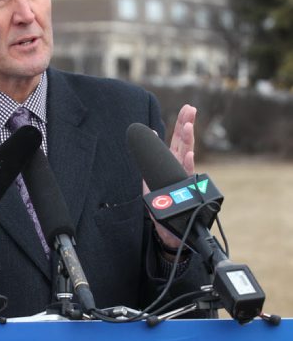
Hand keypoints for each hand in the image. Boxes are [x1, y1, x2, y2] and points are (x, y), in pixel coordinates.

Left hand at [148, 104, 196, 253]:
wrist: (169, 231)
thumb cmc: (162, 205)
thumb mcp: (150, 179)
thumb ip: (151, 158)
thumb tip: (148, 134)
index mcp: (171, 164)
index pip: (176, 141)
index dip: (181, 125)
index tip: (187, 109)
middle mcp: (179, 169)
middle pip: (184, 143)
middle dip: (187, 125)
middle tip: (191, 108)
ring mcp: (183, 179)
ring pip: (187, 156)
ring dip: (187, 140)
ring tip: (188, 125)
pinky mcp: (184, 191)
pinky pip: (186, 176)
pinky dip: (186, 164)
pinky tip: (187, 154)